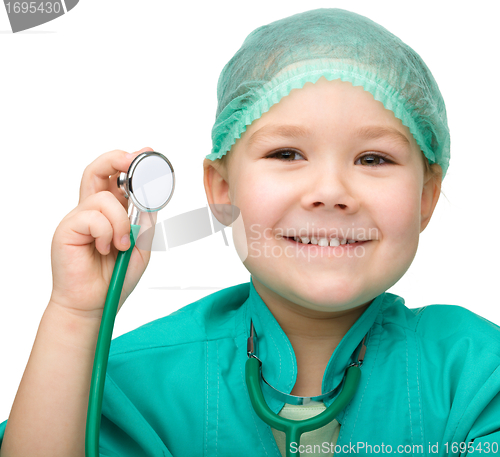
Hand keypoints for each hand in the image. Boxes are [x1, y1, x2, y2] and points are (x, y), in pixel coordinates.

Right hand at [49, 147, 157, 318]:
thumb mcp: (141, 246)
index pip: (117, 179)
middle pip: (97, 171)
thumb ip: (144, 221)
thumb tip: (151, 196)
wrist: (94, 305)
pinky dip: (107, 233)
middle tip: (135, 158)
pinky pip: (93, 217)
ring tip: (121, 245)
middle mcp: (92, 210)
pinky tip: (105, 249)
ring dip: (121, 221)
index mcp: (110, 212)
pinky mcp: (67, 229)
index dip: (131, 164)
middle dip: (117, 159)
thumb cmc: (114, 277)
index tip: (148, 153)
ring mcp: (78, 218)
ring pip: (104, 198)